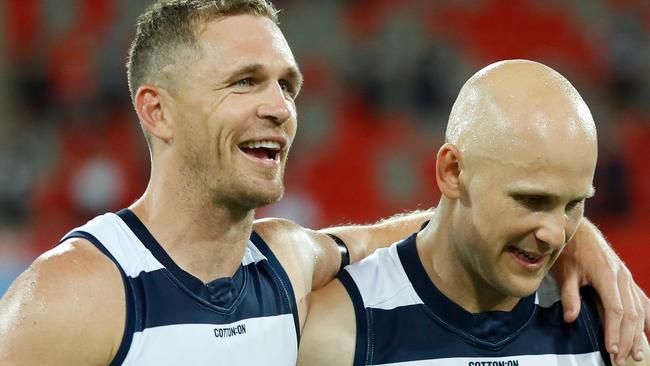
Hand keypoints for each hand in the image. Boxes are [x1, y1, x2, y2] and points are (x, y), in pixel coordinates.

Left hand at [551, 219, 649, 364]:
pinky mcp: (628, 279)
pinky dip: (648, 319)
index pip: (615, 309)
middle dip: (628, 339)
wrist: (578, 231)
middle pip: (631, 314)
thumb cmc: (568, 251)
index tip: (612, 350)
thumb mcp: (564, 272)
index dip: (615, 331)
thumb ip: (569, 295)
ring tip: (636, 355)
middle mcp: (622, 277)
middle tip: (621, 359)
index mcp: (607, 274)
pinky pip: (643, 301)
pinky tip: (649, 334)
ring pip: (640, 310)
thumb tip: (570, 318)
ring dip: (639, 334)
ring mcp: (628, 278)